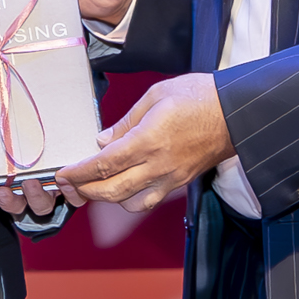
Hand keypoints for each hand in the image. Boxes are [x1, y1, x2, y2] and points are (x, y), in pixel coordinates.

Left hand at [68, 71, 230, 207]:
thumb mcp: (156, 96)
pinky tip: (121, 190)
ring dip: (104, 198)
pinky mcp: (179, 183)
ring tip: (91, 187)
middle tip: (68, 185)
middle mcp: (158, 164)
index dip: (79, 173)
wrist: (234, 113)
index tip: (63, 174)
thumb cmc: (200, 98)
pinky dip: (129, 201)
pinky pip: (148, 201)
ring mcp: (170, 178)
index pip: (104, 164)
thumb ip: (125, 122)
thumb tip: (102, 141)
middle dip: (83, 190)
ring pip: (127, 201)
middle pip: (110, 190)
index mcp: (148, 140)